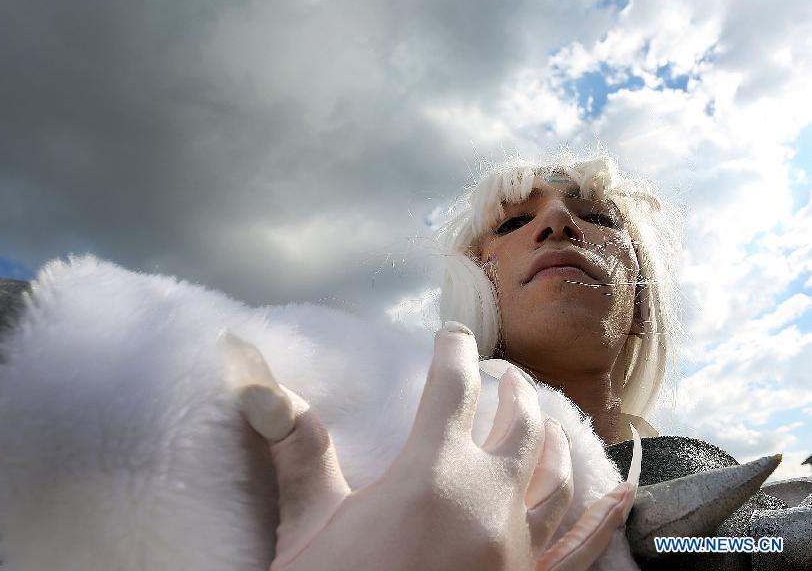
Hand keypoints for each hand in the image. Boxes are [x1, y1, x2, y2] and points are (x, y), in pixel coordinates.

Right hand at [219, 323, 634, 570]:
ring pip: (555, 473)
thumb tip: (263, 388)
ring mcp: (520, 546)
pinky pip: (583, 546)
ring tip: (541, 417)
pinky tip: (620, 493)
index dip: (452, 352)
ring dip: (550, 436)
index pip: (453, 387)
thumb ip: (300, 451)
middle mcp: (489, 499)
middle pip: (517, 423)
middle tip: (500, 375)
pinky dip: (604, 517)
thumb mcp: (310, 525)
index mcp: (432, 473)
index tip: (451, 335)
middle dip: (510, 389)